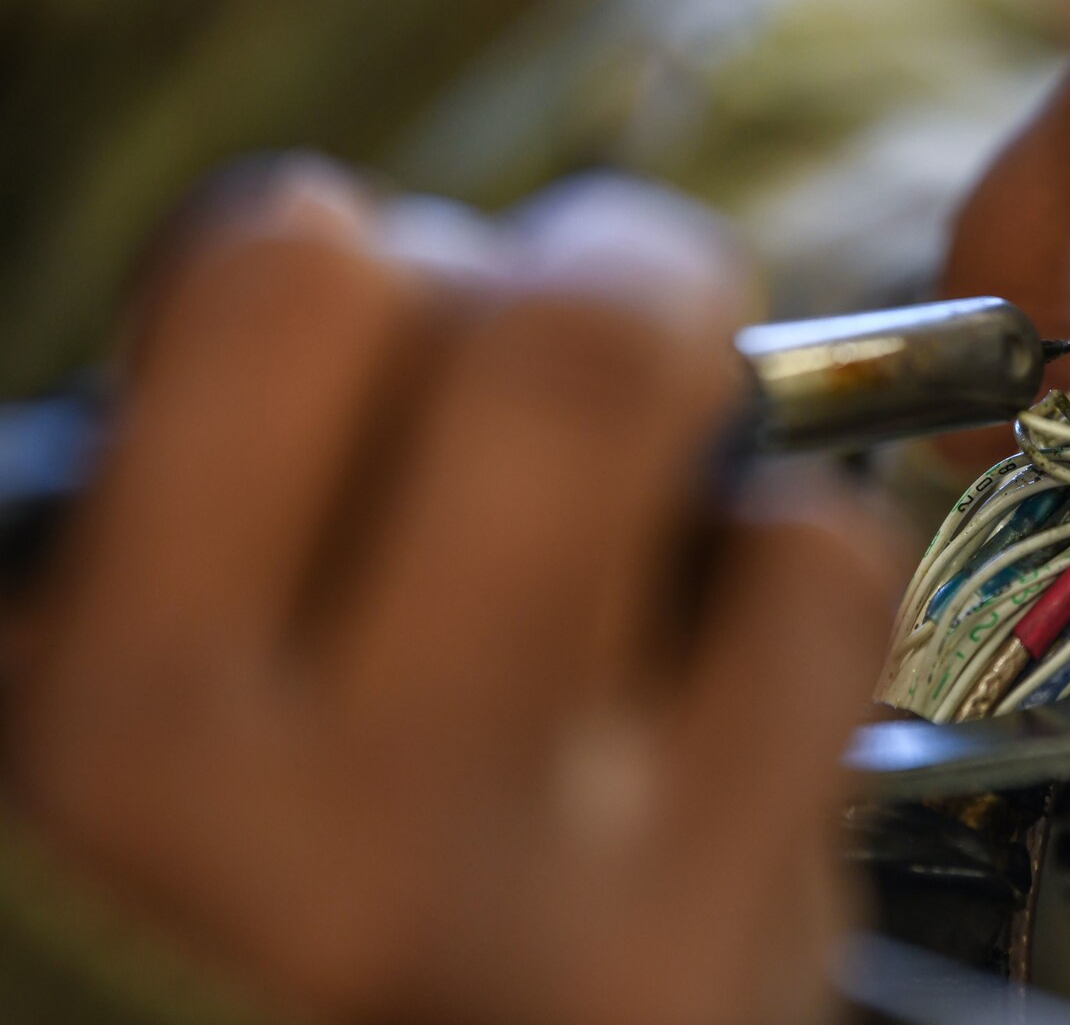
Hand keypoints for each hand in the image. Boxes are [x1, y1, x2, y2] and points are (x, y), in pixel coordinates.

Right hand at [6, 162, 902, 1023]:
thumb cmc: (227, 952)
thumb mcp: (105, 758)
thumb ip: (183, 534)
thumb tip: (357, 290)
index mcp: (118, 732)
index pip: (283, 276)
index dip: (347, 257)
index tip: (372, 322)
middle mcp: (341, 809)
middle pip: (566, 328)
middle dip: (598, 272)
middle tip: (586, 334)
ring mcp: (572, 880)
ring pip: (732, 440)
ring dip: (708, 426)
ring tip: (649, 512)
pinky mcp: (739, 939)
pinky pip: (825, 590)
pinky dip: (788, 568)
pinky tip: (720, 659)